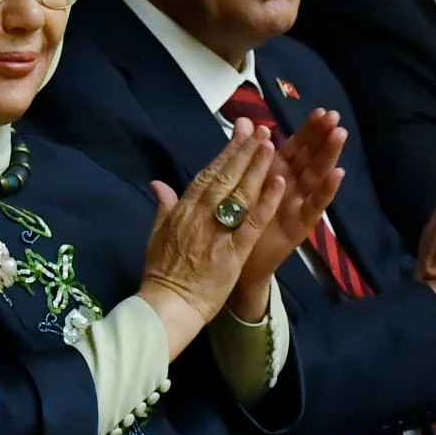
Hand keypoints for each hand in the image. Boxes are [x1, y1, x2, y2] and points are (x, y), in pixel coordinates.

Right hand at [138, 125, 286, 357]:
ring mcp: (219, 230)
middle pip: (226, 176)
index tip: (240, 133)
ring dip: (257, 166)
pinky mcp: (235, 249)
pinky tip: (279, 182)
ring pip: (241, 192)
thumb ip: (163, 207)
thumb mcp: (156, 235)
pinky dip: (266, 201)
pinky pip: (254, 221)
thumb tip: (159, 183)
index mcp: (183, 209)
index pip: (208, 174)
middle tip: (260, 129)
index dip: (225, 152)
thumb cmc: (162, 274)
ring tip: (271, 144)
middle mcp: (201, 213)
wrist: (168, 305)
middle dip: (244, 151)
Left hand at [229, 109, 345, 320]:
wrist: (233, 266)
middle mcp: (290, 188)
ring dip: (328, 155)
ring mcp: (297, 206)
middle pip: (309, 157)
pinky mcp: (299, 226)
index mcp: (274, 175)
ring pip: (315, 176)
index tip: (320, 110)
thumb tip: (245, 122)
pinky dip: (325, 190)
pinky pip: (313, 206)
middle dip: (321, 137)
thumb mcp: (238, 185)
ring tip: (339, 135)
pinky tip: (337, 174)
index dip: (306, 130)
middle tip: (335, 116)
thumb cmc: (234, 225)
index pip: (294, 147)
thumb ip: (243, 154)